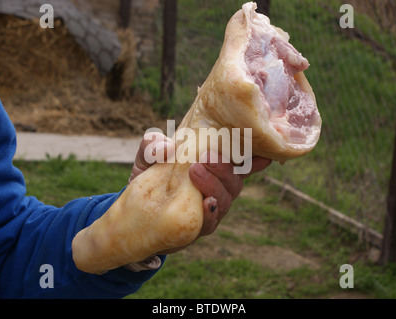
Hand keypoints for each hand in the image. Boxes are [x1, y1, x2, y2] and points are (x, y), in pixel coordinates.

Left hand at [129, 133, 271, 241]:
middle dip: (223, 168)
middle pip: (234, 180)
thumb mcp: (147, 156)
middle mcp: (217, 188)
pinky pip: (210, 222)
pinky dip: (210, 213)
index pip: (240, 163)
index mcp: (213, 167)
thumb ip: (153, 145)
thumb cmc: (149, 176)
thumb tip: (167, 147)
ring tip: (196, 171)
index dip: (255, 159)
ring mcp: (210, 209)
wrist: (132, 209)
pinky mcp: (199, 227)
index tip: (263, 153)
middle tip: (207, 156)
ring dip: (214, 185)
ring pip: (225, 199)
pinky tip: (205, 203)